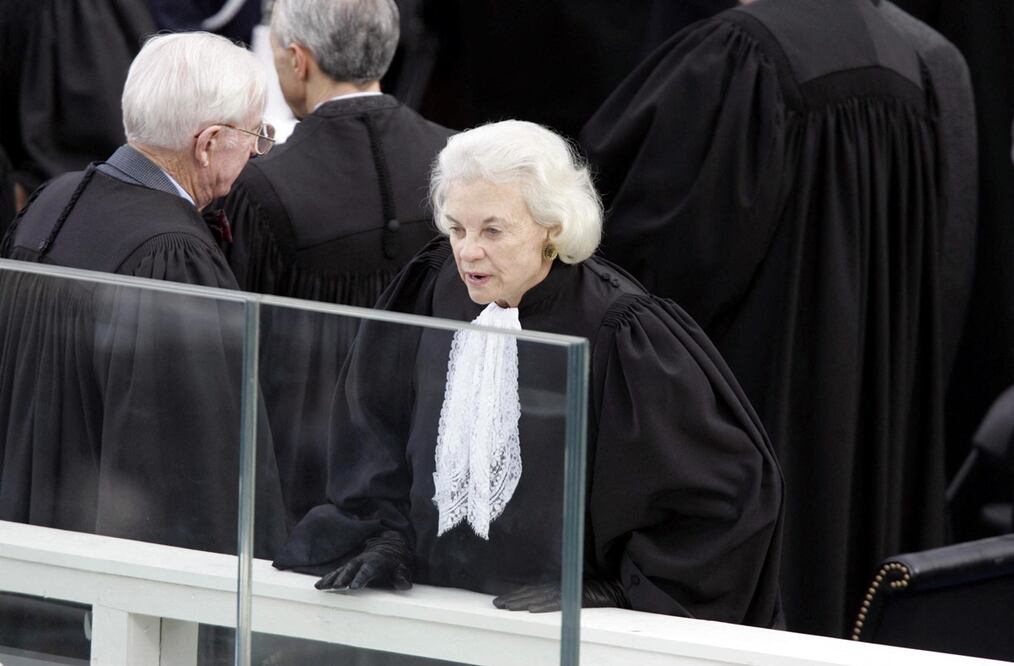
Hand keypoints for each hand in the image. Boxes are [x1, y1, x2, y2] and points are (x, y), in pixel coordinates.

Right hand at [315, 530, 412, 590]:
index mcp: (376, 562)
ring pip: (341, 570)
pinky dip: (327, 578)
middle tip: (335, 587)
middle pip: (351, 569)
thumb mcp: (403, 568)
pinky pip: (337, 572)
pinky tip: (319, 586)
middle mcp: (362, 561)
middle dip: (343, 577)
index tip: (353, 587)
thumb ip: (403, 576)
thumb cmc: (396, 562)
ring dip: (331, 578)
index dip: (360, 578)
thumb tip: (404, 584)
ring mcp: (354, 563)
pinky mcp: (348, 567)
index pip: (367, 570)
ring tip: (322, 587)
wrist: (389, 548)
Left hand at [492, 578, 629, 611]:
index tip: (502, 600)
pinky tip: (530, 608)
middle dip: (513, 598)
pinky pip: (557, 602)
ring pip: (539, 596)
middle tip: (496, 604)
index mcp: (558, 584)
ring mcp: (567, 591)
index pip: (532, 589)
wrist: (618, 587)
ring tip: (506, 606)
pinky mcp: (576, 598)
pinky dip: (543, 605)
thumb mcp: (573, 592)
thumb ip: (558, 594)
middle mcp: (560, 586)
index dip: (516, 594)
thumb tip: (538, 601)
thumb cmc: (598, 591)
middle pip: (531, 592)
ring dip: (521, 601)